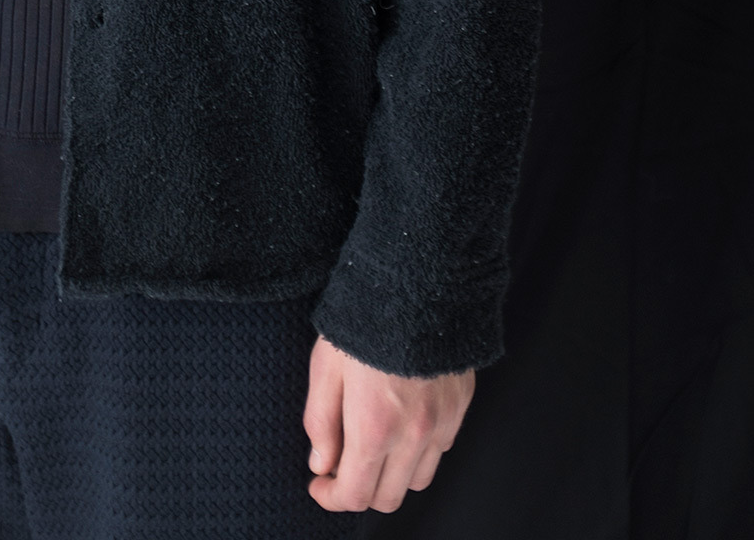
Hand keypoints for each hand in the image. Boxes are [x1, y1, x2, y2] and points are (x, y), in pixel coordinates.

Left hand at [303, 332, 473, 512]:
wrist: (416, 280)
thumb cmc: (363, 318)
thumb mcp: (325, 367)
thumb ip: (320, 422)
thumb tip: (321, 463)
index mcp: (374, 428)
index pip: (355, 495)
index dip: (330, 497)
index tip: (319, 483)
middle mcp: (413, 436)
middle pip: (387, 498)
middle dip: (359, 490)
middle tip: (341, 466)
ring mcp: (441, 424)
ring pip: (416, 480)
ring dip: (391, 475)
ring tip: (373, 445)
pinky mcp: (460, 408)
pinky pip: (440, 451)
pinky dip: (419, 452)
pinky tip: (401, 425)